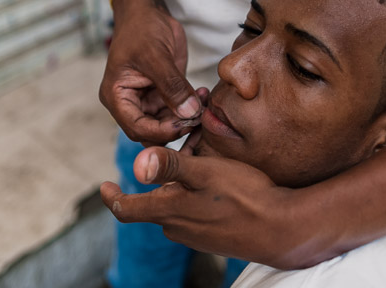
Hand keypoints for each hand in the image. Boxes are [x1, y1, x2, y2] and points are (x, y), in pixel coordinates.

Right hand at [100, 0, 202, 143]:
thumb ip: (172, 85)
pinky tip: (203, 94)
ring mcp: (147, 100)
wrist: (147, 11)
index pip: (137, 128)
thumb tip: (189, 113)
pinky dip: (191, 107)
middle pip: (152, 132)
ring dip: (187, 118)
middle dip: (176, 128)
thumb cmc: (142, 28)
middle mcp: (130, 103)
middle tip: (200, 116)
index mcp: (117, 96)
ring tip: (205, 101)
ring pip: (167, 124)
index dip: (161, 132)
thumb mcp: (156, 55)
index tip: (186, 124)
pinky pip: (177, 110)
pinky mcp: (163, 94)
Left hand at [100, 144, 301, 267]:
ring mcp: (196, 236)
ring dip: (186, 183)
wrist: (282, 230)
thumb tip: (137, 162)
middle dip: (165, 176)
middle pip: (158, 200)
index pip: (127, 209)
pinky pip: (197, 212)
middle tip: (185, 148)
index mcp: (169, 211)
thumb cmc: (245, 197)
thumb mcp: (206, 173)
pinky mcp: (214, 237)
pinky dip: (200, 194)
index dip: (112, 197)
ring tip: (206, 158)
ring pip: (179, 204)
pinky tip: (221, 180)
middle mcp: (178, 228)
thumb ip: (170, 166)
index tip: (103, 186)